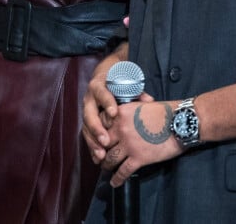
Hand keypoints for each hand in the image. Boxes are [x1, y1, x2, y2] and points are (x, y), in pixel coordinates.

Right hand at [82, 43, 127, 162]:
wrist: (104, 77)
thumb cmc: (117, 81)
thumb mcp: (125, 83)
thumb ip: (136, 92)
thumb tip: (149, 100)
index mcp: (99, 86)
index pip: (102, 94)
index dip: (107, 103)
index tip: (114, 114)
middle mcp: (89, 99)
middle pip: (89, 114)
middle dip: (97, 129)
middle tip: (106, 141)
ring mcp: (87, 111)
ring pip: (86, 128)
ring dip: (93, 142)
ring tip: (102, 155)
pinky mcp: (87, 122)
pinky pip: (87, 135)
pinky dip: (92, 147)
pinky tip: (98, 158)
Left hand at [101, 100, 182, 186]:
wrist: (180, 122)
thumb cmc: (165, 111)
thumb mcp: (142, 105)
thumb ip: (129, 112)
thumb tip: (123, 119)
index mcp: (121, 113)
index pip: (101, 123)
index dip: (99, 132)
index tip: (99, 138)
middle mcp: (121, 128)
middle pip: (102, 143)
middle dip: (100, 151)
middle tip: (100, 156)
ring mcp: (129, 144)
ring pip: (110, 159)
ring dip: (106, 166)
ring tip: (106, 169)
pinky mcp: (139, 158)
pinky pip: (123, 171)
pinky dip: (117, 179)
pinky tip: (115, 182)